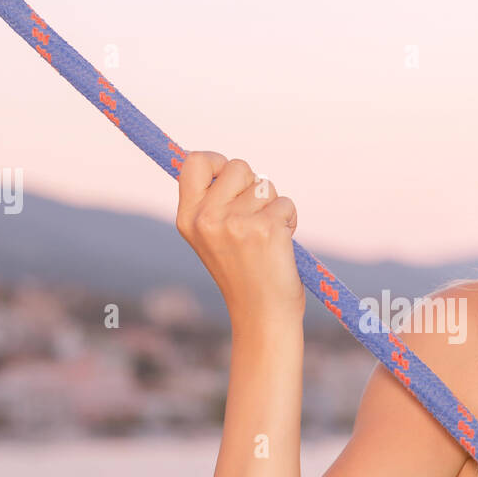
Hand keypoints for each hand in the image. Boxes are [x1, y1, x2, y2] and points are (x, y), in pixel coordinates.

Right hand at [176, 150, 304, 325]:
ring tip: (267, 237)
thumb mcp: (214, 238)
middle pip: (238, 167)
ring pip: (266, 185)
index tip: (234, 180)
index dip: (218, 162)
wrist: (261, 315)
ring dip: (273, 206)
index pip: (195, 161)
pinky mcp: (266, 228)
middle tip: (254, 219)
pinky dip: (289, 220)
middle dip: (254, 186)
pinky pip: (285, 203)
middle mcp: (207, 218)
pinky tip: (281, 245)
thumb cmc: (243, 274)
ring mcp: (236, 223)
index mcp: (188, 218)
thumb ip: (214, 203)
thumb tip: (225, 165)